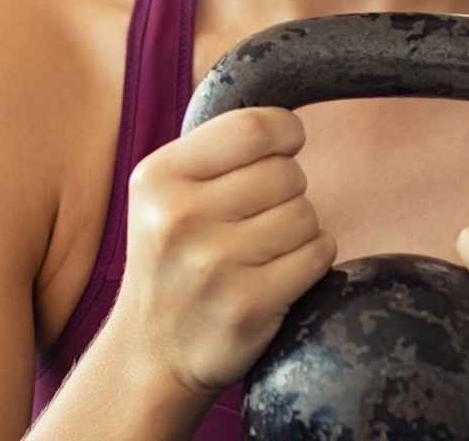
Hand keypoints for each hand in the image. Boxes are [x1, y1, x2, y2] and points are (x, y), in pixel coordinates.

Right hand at [110, 107, 336, 396]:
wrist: (151, 352)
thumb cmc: (173, 258)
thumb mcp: (165, 192)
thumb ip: (214, 150)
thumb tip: (285, 116)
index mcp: (159, 177)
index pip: (252, 128)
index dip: (285, 132)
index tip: (286, 146)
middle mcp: (180, 217)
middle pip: (286, 172)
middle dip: (288, 189)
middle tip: (260, 215)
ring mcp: (213, 265)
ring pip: (305, 214)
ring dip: (300, 229)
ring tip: (264, 249)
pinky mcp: (247, 306)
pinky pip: (317, 254)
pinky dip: (310, 260)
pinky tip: (278, 274)